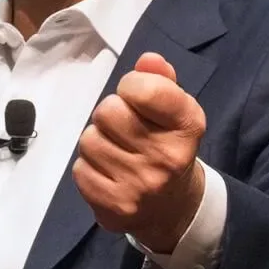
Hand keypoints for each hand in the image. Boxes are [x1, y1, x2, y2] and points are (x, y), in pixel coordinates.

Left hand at [73, 52, 207, 252]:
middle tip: (125, 129)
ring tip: (117, 152)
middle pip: (108, 111)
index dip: (132, 86)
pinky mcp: (115, 207)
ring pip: (89, 140)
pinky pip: (80, 169)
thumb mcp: (174, 112)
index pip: (144, 88)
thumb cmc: (166, 146)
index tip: (136, 97)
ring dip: (97, 141)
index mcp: (187, 126)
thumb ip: (160, 81)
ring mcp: (140, 185)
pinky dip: (89, 168)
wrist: (172, 208)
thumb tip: (148, 60)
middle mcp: (167, 158)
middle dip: (111, 115)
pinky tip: (109, 173)